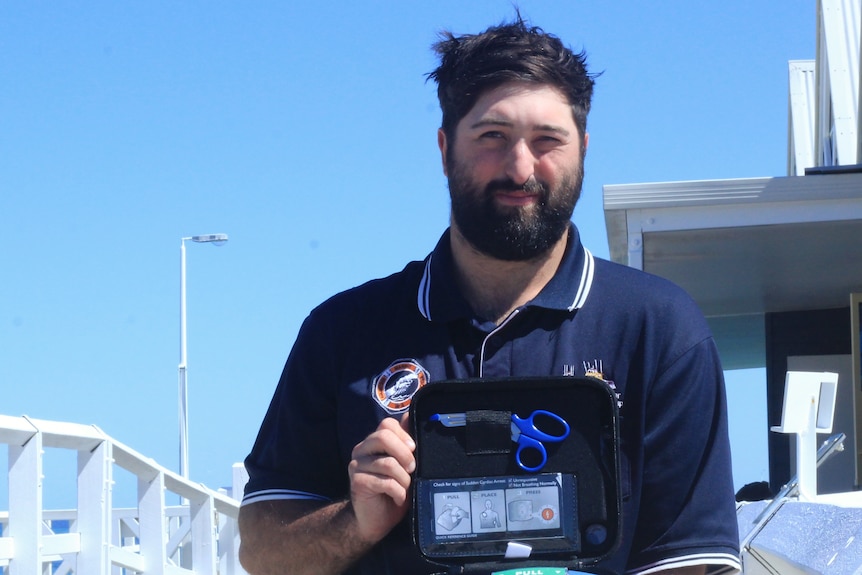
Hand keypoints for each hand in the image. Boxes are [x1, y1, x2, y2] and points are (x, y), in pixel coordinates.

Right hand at [348, 415, 415, 543]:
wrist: (374, 520)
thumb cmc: (392, 490)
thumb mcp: (403, 465)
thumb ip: (404, 443)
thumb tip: (410, 415)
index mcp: (373, 442)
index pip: (387, 424)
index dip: (404, 435)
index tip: (414, 449)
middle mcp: (362, 449)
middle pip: (383, 436)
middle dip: (404, 453)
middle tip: (412, 468)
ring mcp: (356, 465)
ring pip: (388, 463)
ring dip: (404, 479)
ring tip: (405, 488)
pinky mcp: (356, 482)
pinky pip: (384, 482)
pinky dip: (398, 492)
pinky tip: (398, 498)